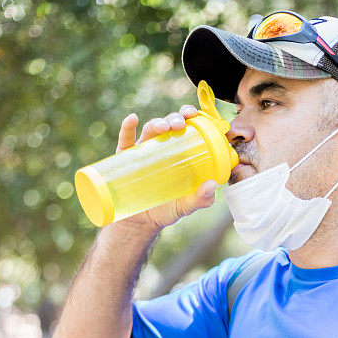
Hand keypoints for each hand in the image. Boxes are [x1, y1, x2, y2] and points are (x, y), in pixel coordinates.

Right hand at [114, 104, 217, 231]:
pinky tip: (133, 119)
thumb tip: (212, 185)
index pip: (187, 129)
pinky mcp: (125, 159)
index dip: (191, 117)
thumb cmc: (166, 210)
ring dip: (157, 123)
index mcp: (179, 152)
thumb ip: (201, 199)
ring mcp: (143, 152)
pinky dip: (128, 128)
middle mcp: (161, 147)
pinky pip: (125, 140)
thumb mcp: (186, 205)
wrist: (141, 223)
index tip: (196, 114)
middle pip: (169, 124)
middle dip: (176, 118)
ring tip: (164, 127)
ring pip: (150, 130)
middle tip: (180, 125)